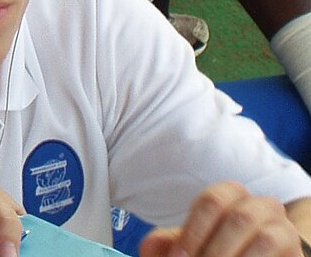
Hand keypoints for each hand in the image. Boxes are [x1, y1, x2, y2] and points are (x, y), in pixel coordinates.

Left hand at [139, 181, 302, 255]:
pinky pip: (281, 256)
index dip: (193, 232)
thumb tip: (150, 247)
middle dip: (214, 250)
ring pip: (264, 238)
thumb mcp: (189, 246)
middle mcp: (260, 205)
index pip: (211, 200)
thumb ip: (165, 244)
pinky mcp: (296, 253)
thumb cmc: (215, 251)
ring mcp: (282, 229)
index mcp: (230, 195)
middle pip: (238, 218)